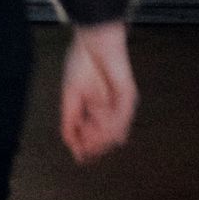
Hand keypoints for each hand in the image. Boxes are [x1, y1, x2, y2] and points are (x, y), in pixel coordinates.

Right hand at [58, 24, 136, 162]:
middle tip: (82, 151)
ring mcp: (122, 104)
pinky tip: (96, 127)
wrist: (92, 41)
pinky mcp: (128, 96)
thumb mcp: (70, 97)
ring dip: (99, 139)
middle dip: (93, 146)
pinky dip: (109, 126)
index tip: (79, 158)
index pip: (95, 136)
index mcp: (97, 110)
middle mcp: (112, 110)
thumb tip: (71, 145)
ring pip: (114, 132)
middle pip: (105, 138)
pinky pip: (121, 117)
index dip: (87, 148)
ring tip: (87, 137)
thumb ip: (70, 121)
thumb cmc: (81, 63)